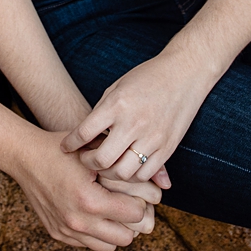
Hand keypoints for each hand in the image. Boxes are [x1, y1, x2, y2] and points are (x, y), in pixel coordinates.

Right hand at [10, 128, 161, 250]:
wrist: (25, 156)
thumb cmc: (62, 149)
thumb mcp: (96, 150)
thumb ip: (126, 164)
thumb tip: (162, 181)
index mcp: (90, 200)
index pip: (136, 214)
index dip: (141, 201)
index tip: (137, 192)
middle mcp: (78, 220)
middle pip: (127, 237)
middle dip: (132, 220)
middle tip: (128, 204)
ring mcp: (67, 230)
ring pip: (110, 245)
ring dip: (115, 230)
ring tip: (112, 210)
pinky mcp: (58, 234)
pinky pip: (89, 244)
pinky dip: (96, 233)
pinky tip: (94, 213)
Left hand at [61, 52, 216, 183]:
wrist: (184, 74)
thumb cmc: (147, 77)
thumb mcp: (118, 87)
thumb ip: (102, 112)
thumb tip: (86, 136)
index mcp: (117, 105)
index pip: (84, 132)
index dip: (70, 143)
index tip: (66, 147)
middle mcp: (134, 123)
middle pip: (102, 160)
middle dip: (88, 163)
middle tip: (85, 159)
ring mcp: (152, 138)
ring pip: (123, 173)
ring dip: (109, 173)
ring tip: (104, 165)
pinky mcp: (167, 148)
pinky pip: (144, 174)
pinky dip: (131, 176)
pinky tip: (125, 167)